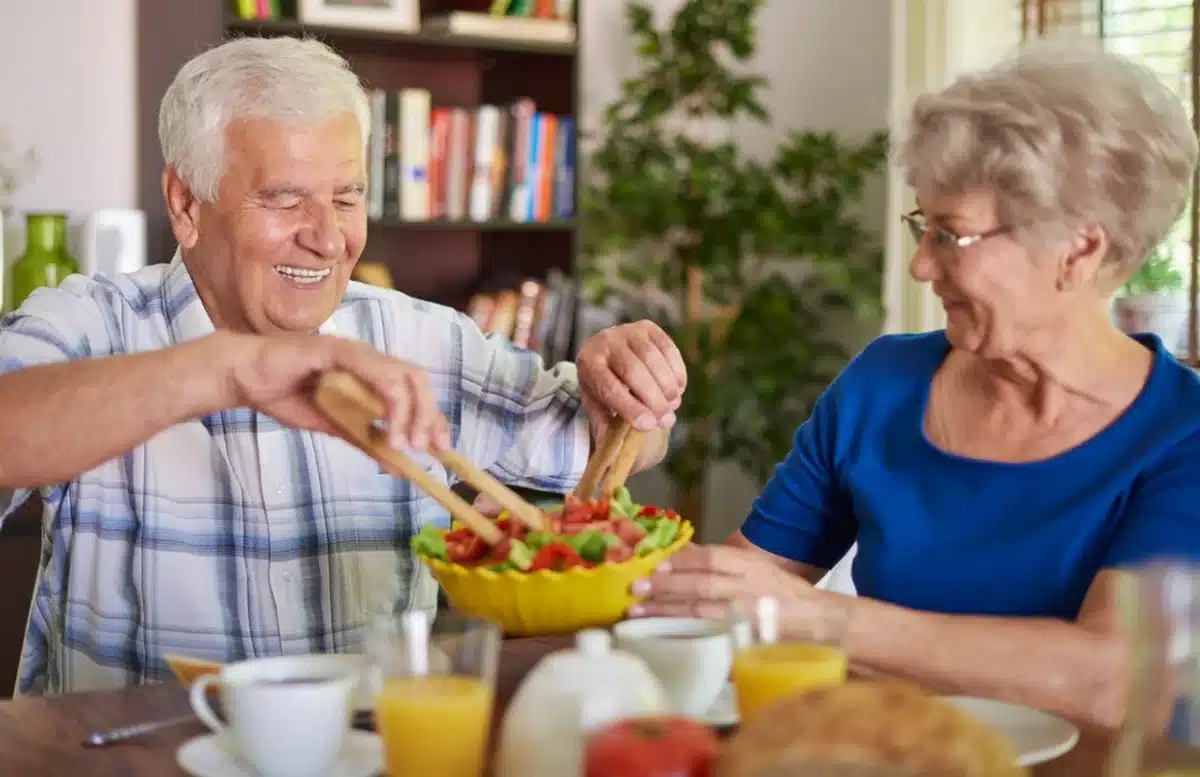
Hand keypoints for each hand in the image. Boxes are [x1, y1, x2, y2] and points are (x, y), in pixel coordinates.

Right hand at [225, 332, 449, 450]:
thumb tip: (399, 466)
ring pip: (401, 377)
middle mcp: (369, 359)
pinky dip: (386, 401)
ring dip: (411, 412)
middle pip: (417, 379)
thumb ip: (365, 440)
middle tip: (430, 448)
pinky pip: (371, 372)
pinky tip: (386, 428)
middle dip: (430, 415)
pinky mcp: (335, 351)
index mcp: (372, 373)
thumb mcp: (334, 426)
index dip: (433, 416)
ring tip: (406, 445)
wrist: (245, 377)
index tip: (442, 447)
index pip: (415, 389)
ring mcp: (354, 352)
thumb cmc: (286, 395)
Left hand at [577, 320, 686, 439]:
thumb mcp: (598, 408)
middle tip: (666, 421)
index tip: (649, 425)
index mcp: (587, 364)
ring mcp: (627, 330)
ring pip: (653, 359)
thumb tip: (617, 458)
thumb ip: (607, 429)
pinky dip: (677, 372)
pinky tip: (678, 389)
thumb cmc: (603, 388)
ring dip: (667, 386)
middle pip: (633, 371)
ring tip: (672, 406)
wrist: (607, 354)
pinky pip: (668, 349)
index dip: (630, 407)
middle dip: (653, 399)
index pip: (609, 387)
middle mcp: (604, 341)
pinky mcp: (648, 327)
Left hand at [629, 544, 849, 642]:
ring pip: (700, 612)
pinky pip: (710, 637)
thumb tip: (679, 555)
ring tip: (637, 613)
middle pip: (700, 584)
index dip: (682, 560)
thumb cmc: (782, 594)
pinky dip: (685, 636)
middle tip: (635, 588)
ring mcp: (747, 617)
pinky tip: (663, 636)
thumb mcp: (756, 568)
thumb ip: (722, 564)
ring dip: (666, 612)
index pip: (712, 556)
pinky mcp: (746, 641)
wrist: (820, 623)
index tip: (655, 564)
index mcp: (751, 565)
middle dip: (665, 586)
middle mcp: (749, 588)